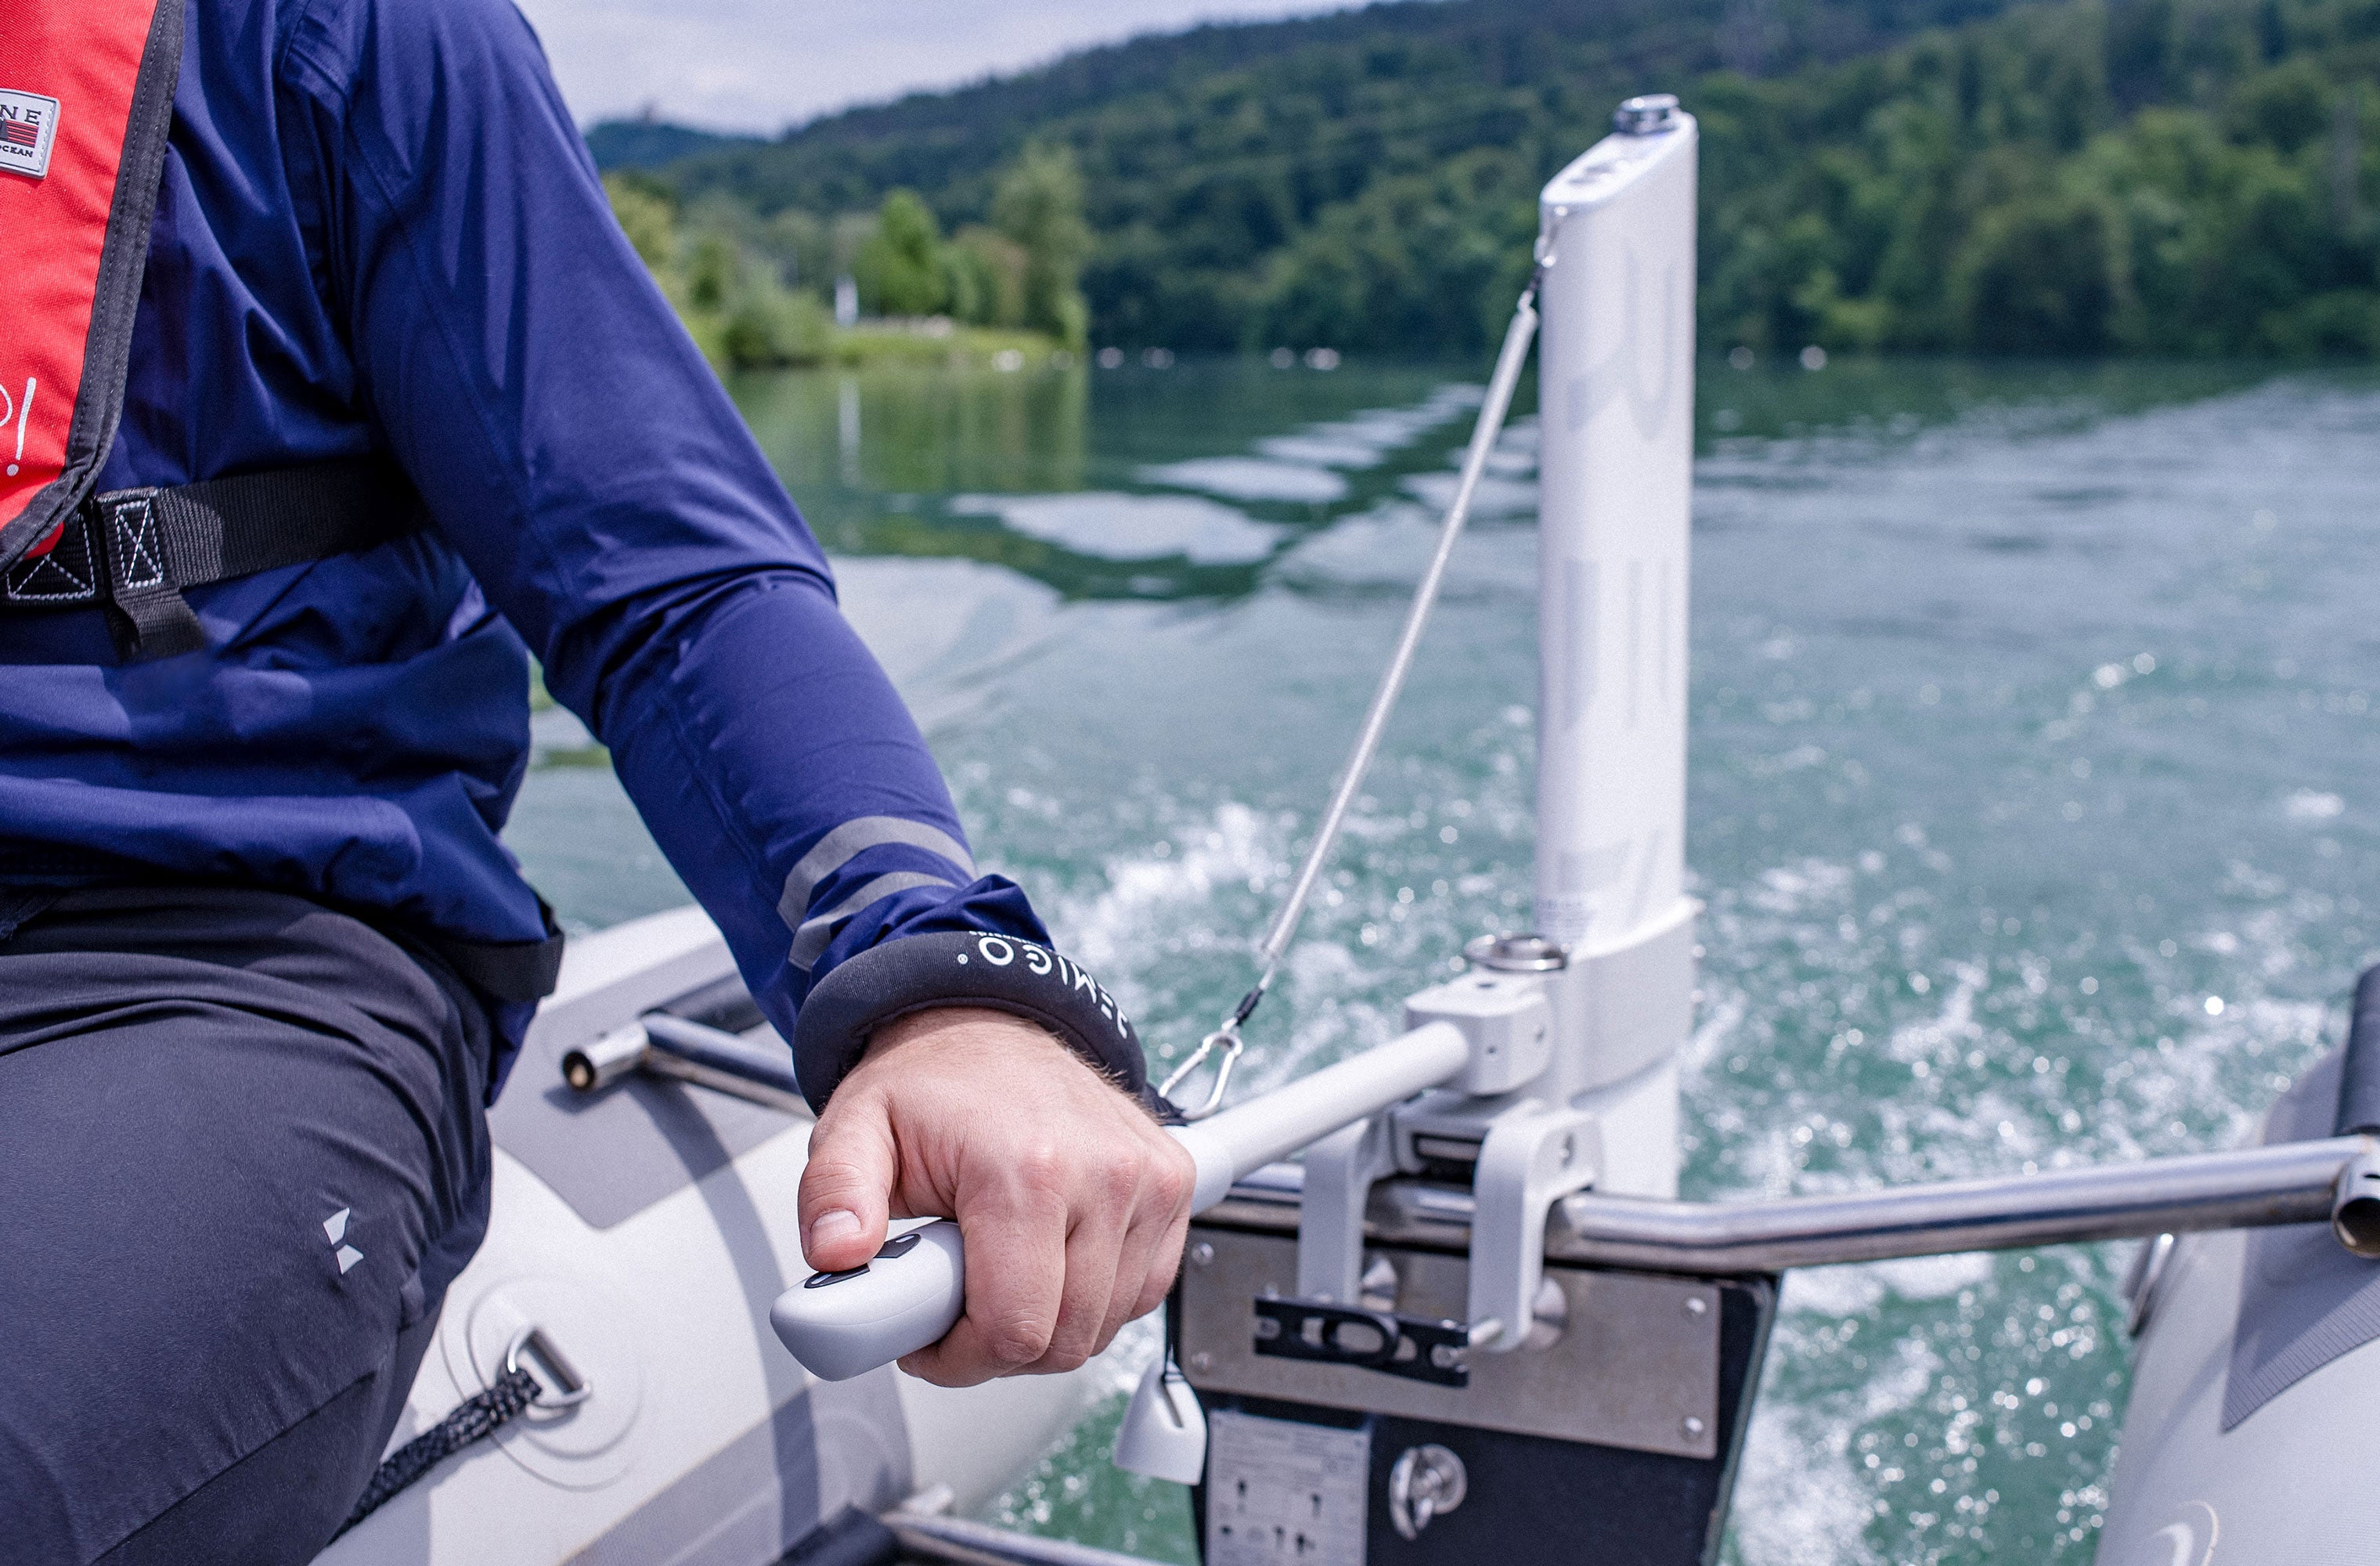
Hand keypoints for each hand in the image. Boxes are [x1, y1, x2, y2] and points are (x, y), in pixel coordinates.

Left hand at [796, 1005, 1193, 1385]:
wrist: (990, 1027)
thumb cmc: (930, 1086)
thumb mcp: (853, 1128)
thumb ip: (833, 1193)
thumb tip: (836, 1252)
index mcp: (1027, 1167)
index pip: (1013, 1329)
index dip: (959, 1359)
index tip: (926, 1340)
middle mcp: (1105, 1172)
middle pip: (1064, 1341)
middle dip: (998, 1347)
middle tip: (955, 1305)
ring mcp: (1150, 1180)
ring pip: (1106, 1326)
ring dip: (1046, 1325)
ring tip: (996, 1273)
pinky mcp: (1174, 1185)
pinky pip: (1143, 1293)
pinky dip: (1095, 1300)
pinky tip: (1048, 1262)